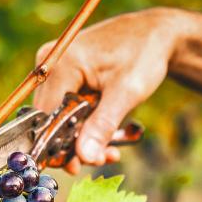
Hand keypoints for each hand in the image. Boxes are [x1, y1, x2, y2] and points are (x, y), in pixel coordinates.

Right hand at [33, 8, 182, 173]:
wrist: (156, 35)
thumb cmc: (143, 55)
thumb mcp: (126, 93)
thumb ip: (102, 125)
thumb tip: (84, 158)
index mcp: (60, 63)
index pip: (45, 115)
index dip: (57, 145)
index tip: (76, 166)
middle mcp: (50, 64)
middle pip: (49, 118)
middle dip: (73, 145)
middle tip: (101, 159)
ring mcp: (55, 69)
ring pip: (58, 117)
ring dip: (81, 139)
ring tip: (109, 152)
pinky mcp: (65, 75)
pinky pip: (67, 109)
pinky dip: (84, 126)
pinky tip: (105, 139)